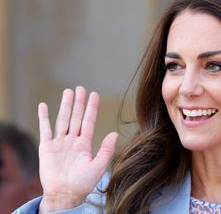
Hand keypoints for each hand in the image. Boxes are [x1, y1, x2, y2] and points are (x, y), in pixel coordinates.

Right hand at [38, 86, 117, 212]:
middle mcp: (72, 141)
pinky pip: (45, 129)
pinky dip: (43, 117)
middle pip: (76, 117)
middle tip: (80, 88)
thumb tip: (115, 133)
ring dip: (65, 105)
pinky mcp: (47, 147)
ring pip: (63, 119)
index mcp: (85, 144)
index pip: (89, 121)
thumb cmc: (83, 183)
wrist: (65, 194)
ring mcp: (59, 143)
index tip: (95, 95)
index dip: (92, 108)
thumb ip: (106, 149)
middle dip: (79, 103)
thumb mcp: (99, 165)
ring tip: (68, 91)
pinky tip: (43, 105)